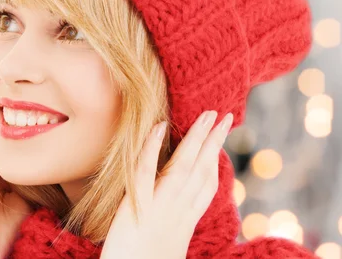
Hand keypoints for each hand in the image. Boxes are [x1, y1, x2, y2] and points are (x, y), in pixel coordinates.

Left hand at [100, 110, 232, 258]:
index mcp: (184, 223)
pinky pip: (145, 173)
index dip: (215, 162)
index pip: (206, 187)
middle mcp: (177, 214)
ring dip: (196, 139)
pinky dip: (152, 149)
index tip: (221, 142)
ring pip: (182, 168)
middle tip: (225, 116)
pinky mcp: (135, 208)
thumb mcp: (166, 247)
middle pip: (201, 172)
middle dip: (215, 143)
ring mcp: (159, 209)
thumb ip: (172, 226)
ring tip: (207, 116)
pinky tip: (158, 127)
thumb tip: (175, 216)